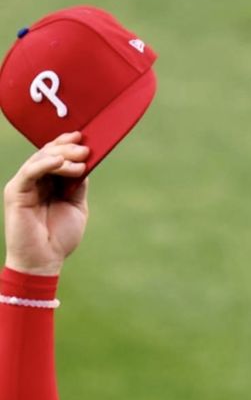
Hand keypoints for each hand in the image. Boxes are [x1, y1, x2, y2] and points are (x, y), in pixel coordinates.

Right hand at [3, 133, 89, 275]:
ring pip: (41, 159)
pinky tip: (61, 162)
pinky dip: (45, 164)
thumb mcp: (76, 208)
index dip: (68, 145)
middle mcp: (35, 180)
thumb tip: (84, 165)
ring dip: (62, 156)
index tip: (84, 137)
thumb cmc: (59, 239)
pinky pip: (30, 171)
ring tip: (80, 159)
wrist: (43, 261)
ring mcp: (24, 184)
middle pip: (48, 154)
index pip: (56, 157)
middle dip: (68, 148)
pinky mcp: (16, 191)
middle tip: (85, 148)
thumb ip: (78, 186)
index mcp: (48, 183)